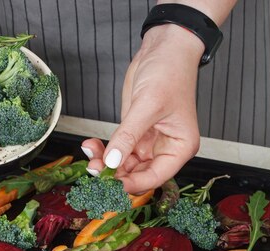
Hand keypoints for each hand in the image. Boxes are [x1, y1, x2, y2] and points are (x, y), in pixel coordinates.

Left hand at [81, 24, 204, 194]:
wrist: (164, 48)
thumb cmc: (170, 72)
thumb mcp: (148, 105)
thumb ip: (129, 135)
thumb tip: (112, 161)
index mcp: (179, 148)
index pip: (155, 176)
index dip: (132, 183)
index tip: (111, 183)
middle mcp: (165, 149)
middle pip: (137, 173)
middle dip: (115, 173)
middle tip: (94, 168)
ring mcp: (148, 142)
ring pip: (124, 164)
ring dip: (105, 162)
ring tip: (90, 153)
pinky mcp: (134, 132)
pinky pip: (117, 149)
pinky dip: (103, 150)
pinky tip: (91, 145)